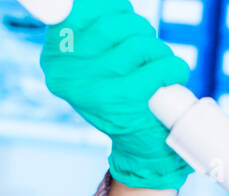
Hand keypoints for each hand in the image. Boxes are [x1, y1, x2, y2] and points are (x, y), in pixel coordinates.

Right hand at [40, 0, 192, 189]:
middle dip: (137, 28)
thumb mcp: (92, 65)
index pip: (74, 11)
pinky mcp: (126, 99)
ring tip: (157, 64)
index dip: (105, 6)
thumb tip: (106, 3)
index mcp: (55, 60)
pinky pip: (160, 65)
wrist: (135, 147)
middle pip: (112, 24)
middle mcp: (69, 74)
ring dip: (157, 49)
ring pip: (139, 43)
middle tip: (144, 44)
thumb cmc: (117, 95)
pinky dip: (173, 67)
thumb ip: (90, 33)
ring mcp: (97, 87)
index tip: (120, 12)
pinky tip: (173, 75)